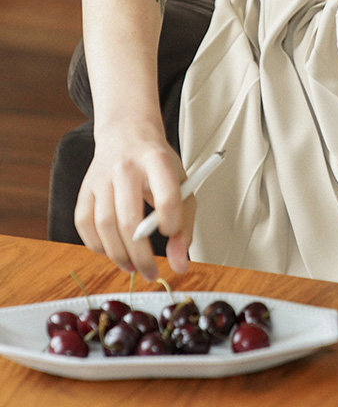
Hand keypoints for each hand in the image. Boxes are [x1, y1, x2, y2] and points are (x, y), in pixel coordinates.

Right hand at [74, 126, 195, 281]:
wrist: (127, 134)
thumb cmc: (158, 164)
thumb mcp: (182, 184)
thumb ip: (185, 226)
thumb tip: (179, 266)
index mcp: (157, 160)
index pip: (166, 196)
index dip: (171, 222)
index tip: (171, 233)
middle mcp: (126, 167)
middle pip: (130, 218)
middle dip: (141, 254)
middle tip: (150, 272)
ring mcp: (101, 177)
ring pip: (105, 225)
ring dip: (119, 255)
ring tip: (133, 267)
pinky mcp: (85, 188)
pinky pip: (84, 224)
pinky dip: (97, 245)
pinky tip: (112, 251)